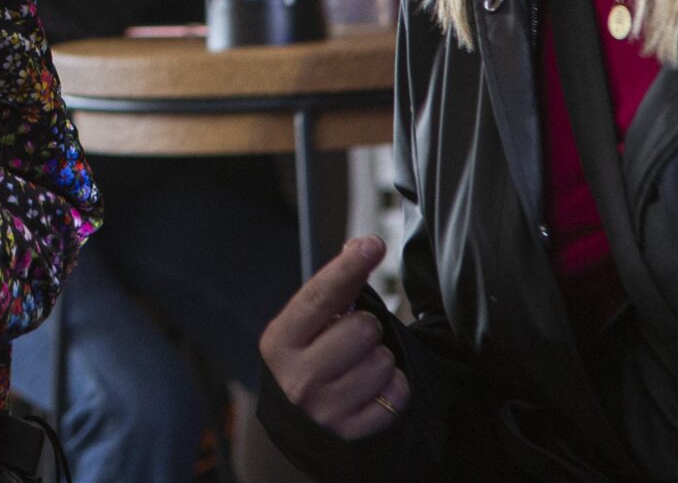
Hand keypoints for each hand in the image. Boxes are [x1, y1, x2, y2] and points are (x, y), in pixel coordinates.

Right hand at [260, 237, 408, 439]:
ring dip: (380, 360)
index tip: (372, 244)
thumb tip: (363, 244)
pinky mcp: (353, 433)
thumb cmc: (306, 363)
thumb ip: (330, 291)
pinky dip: (392, 389)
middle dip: (366, 329)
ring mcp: (325, 408)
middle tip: (350, 342)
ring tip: (358, 369)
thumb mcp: (303, 329)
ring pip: (384, 361)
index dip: (348, 267)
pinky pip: (397, 394)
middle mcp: (298, 376)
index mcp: (280, 341)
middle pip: (363, 327)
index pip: (320, 296)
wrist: (301, 427)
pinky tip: (371, 392)